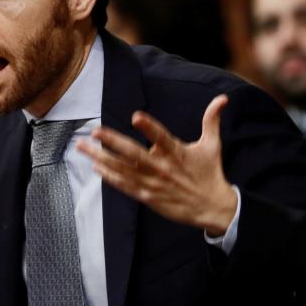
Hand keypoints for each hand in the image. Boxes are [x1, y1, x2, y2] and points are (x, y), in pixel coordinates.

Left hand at [77, 95, 236, 235]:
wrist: (212, 207)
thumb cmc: (210, 172)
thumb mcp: (212, 145)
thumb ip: (212, 120)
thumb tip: (223, 98)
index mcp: (177, 152)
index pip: (162, 137)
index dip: (150, 127)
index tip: (136, 116)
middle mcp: (162, 167)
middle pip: (133, 153)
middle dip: (112, 142)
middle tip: (95, 131)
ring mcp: (153, 183)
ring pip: (123, 169)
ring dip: (101, 158)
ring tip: (82, 147)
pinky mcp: (148, 197)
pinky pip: (125, 186)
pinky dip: (110, 177)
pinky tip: (96, 167)